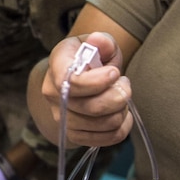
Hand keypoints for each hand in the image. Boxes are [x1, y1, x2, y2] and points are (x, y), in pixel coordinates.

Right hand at [42, 32, 134, 147]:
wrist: (76, 79)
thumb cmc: (90, 59)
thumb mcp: (97, 43)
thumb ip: (102, 41)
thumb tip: (98, 40)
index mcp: (57, 66)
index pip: (72, 82)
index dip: (98, 81)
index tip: (115, 72)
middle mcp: (53, 94)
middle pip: (92, 107)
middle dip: (119, 96)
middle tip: (125, 84)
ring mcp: (62, 117)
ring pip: (102, 124)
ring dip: (122, 110)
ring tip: (121, 96)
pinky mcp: (74, 135)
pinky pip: (106, 138)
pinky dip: (122, 127)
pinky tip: (122, 113)